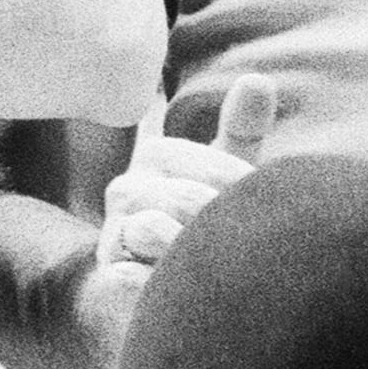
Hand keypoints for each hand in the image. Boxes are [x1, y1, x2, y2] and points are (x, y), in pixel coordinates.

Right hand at [95, 75, 279, 273]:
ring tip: (207, 268)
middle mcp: (126, 188)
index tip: (258, 213)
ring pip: (155, 231)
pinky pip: (132, 276)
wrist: (157, 285)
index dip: (247, 195)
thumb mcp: (225, 174)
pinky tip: (180, 290)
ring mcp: (113, 232)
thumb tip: (258, 78)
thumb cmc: (200, 221)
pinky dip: (160, 284)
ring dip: (190, 255)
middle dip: (220, 227)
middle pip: (190, 199)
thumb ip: (242, 129)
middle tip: (238, 248)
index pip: (218, 168)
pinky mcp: (109, 276)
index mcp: (156, 155)